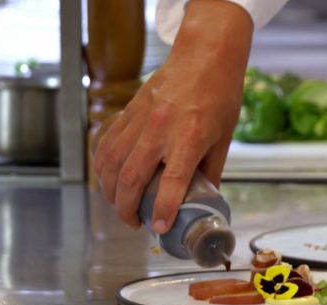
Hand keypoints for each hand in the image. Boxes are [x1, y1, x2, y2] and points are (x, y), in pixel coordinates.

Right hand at [92, 0, 252, 231]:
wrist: (205, 54)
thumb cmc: (219, 93)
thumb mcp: (224, 137)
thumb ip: (211, 171)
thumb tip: (204, 200)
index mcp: (188, 137)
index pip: (171, 182)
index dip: (163, 209)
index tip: (159, 227)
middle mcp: (159, 129)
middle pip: (130, 178)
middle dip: (127, 208)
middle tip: (134, 222)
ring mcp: (139, 119)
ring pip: (111, 163)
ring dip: (110, 191)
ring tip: (120, 205)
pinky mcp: (128, 112)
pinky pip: (106, 144)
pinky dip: (102, 166)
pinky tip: (109, 178)